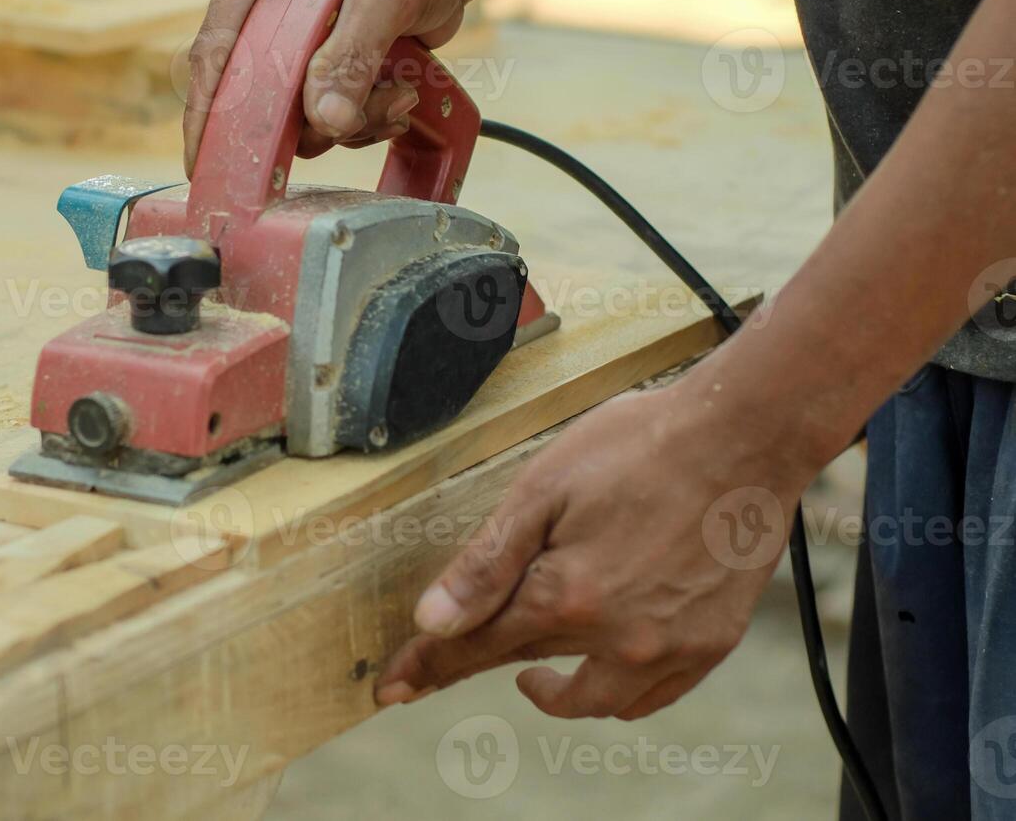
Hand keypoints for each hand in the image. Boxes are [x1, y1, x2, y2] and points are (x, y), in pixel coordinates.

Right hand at [183, 0, 473, 175]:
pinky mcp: (313, 64)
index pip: (218, 51)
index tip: (202, 164)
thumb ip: (352, 58)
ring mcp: (285, 39)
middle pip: (253, 95)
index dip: (207, 112)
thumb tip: (325, 121)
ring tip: (398, 94)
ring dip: (348, 122)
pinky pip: (320, 118)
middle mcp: (257, 2)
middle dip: (309, 120)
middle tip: (360, 116)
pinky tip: (397, 96)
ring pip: (292, 117)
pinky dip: (360, 120)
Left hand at [375, 372, 826, 719]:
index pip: (477, 647)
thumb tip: (433, 621)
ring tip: (534, 672)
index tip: (392, 689)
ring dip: (556, 691)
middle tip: (451, 662)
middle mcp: (618, 639)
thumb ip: (486, 563)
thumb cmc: (639, 446)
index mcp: (566, 597)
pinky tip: (606, 666)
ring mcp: (670, 648)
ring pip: (595, 700)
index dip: (429, 665)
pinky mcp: (711, 643)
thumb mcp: (543, 488)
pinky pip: (652, 697)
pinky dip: (619, 693)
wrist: (744, 435)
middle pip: (529, 664)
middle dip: (484, 663)